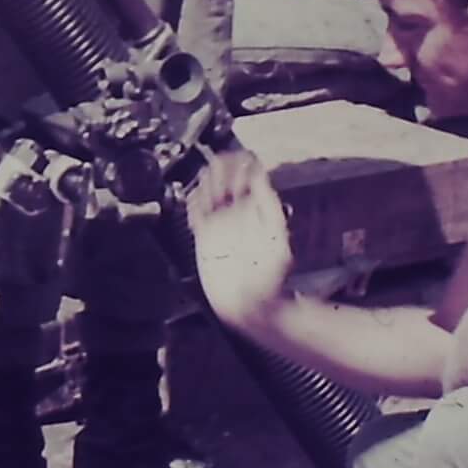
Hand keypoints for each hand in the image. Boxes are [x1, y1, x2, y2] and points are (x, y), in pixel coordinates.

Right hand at [185, 150, 294, 327]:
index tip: (234, 161)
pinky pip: (196, 212)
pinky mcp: (206, 237)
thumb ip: (266, 205)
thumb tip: (259, 176)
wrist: (250, 306)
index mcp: (258, 208)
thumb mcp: (275, 238)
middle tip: (216, 174)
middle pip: (226, 177)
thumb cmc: (269, 278)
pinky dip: (192, 203)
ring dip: (205, 184)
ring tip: (206, 188)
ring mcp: (222, 224)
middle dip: (219, 170)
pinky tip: (195, 203)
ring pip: (209, 191)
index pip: (249, 173)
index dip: (240, 163)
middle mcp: (240, 212)